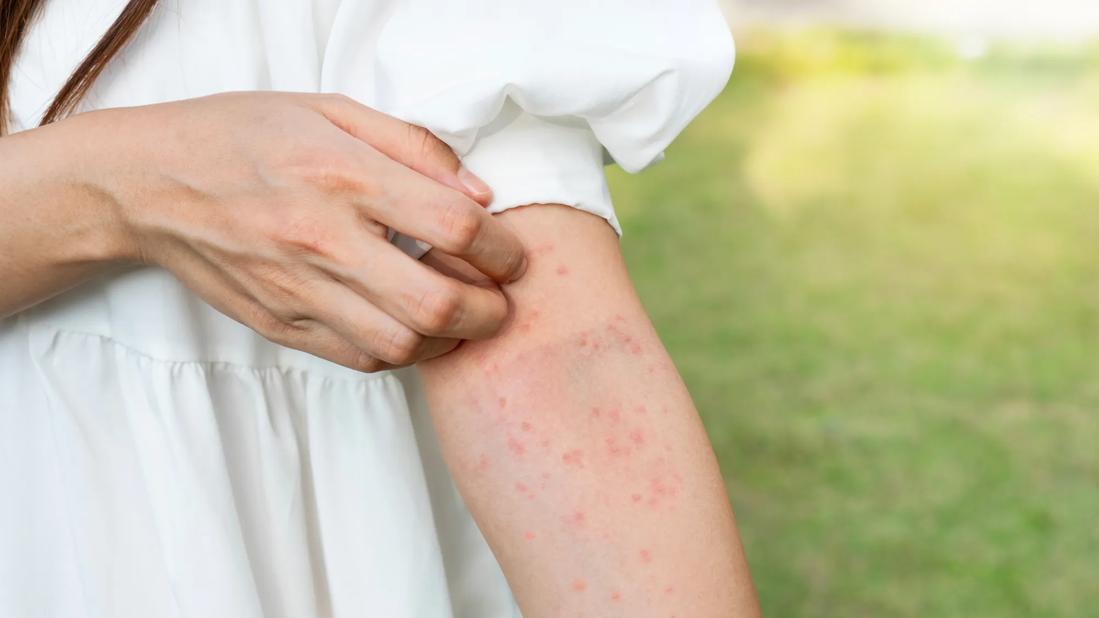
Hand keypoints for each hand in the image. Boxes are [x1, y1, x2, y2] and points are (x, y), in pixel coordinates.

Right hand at [81, 91, 526, 371]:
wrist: (150, 183)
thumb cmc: (244, 135)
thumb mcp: (331, 110)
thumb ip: (413, 148)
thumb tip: (479, 195)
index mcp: (343, 176)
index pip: (454, 228)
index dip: (502, 248)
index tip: (512, 253)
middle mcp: (323, 240)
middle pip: (436, 303)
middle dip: (490, 312)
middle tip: (502, 302)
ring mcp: (299, 290)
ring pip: (401, 345)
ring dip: (449, 339)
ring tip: (459, 316)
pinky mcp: (281, 324)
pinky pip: (359, 358)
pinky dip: (400, 351)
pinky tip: (408, 325)